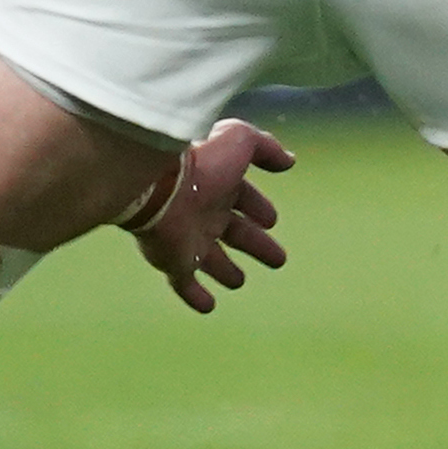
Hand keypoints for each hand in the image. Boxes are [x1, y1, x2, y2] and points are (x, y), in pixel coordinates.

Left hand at [137, 120, 295, 313]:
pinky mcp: (175, 262)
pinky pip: (185, 284)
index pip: (244, 198)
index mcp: (219, 185)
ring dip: (226, 271)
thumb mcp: (240, 141)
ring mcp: (189, 239)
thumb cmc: (202, 163)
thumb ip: (265, 147)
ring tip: (238, 281)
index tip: (270, 220)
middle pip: (235, 233)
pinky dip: (196, 296)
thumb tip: (288, 161)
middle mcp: (205, 213)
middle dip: (256, 244)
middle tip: (277, 259)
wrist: (159, 187)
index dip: (258, 207)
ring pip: (212, 260)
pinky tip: (208, 307)